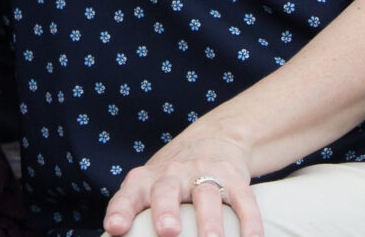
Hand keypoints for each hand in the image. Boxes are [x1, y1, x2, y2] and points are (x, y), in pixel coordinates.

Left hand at [102, 122, 261, 236]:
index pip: (129, 195)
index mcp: (146, 180)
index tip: (116, 228)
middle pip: (167, 190)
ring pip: (207, 194)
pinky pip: (243, 199)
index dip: (121, 211)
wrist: (213, 138)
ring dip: (209, 220)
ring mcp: (205, 173)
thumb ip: (134, 213)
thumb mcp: (148, 188)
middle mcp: (173, 174)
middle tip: (168, 232)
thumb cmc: (170, 179)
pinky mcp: (234, 176)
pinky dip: (249, 220)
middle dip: (166, 211)